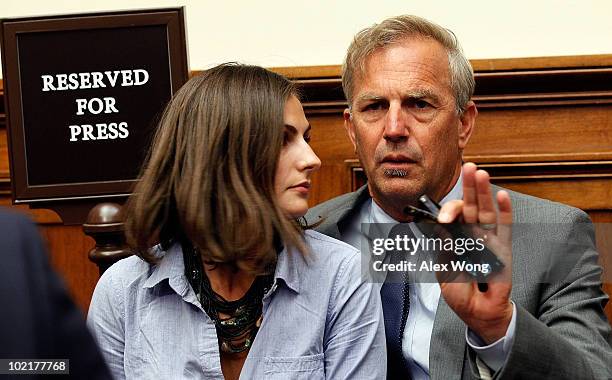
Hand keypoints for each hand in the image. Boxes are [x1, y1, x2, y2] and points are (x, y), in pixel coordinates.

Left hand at [437, 162, 512, 343]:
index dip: (447, 213)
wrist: (477, 311)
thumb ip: (445, 248)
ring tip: (482, 173)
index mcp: (453, 238)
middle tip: (468, 167)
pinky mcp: (503, 249)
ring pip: (486, 211)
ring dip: (484, 192)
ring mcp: (487, 240)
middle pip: (470, 206)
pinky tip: (502, 195)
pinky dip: (505, 211)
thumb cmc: (460, 292)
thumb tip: (443, 225)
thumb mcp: (444, 269)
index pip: (451, 217)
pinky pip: (504, 228)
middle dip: (468, 188)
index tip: (443, 220)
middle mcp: (470, 235)